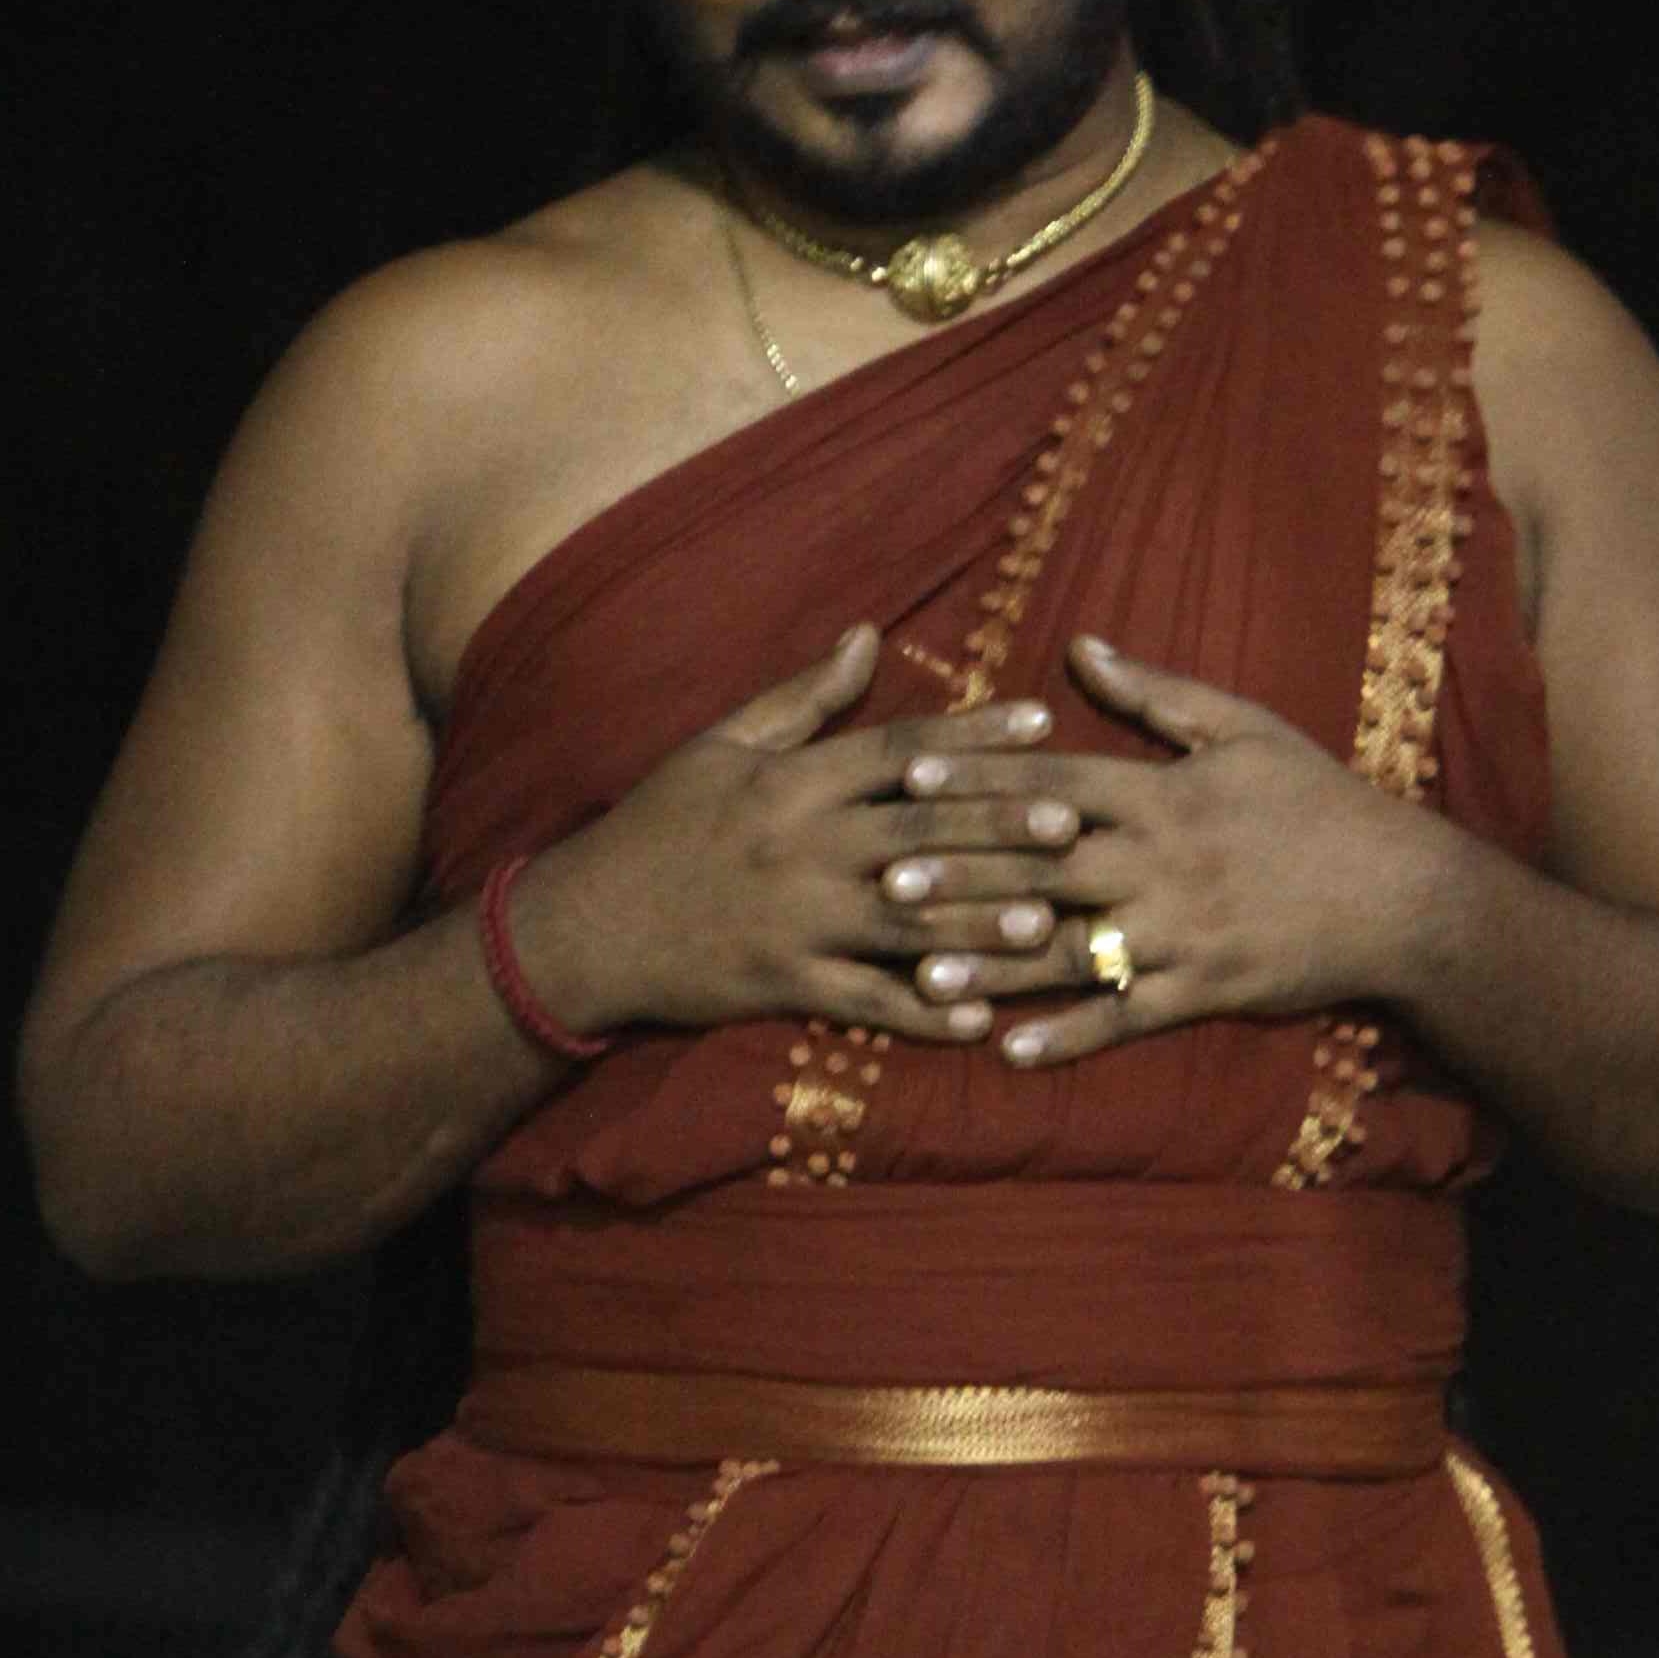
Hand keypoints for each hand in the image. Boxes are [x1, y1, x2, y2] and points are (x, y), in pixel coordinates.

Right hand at [501, 630, 1069, 1047]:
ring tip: (1050, 926)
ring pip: (903, 922)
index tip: (1042, 720)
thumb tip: (868, 637)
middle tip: (1074, 826)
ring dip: (979, 926)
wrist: (585, 925)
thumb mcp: (722, 746)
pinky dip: (920, 1013)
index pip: (898, 748)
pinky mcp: (782, 983)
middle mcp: (801, 846)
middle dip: (1000, 828)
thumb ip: (802, 698)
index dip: (974, 733)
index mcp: (792, 781)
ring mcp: (794, 919)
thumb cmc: (658, 826)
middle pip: (917, 832)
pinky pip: (863, 1002)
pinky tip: (978, 1020)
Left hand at [877, 633, 1431, 1066]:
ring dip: (994, 967)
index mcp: (1163, 794)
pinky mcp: (1203, 991)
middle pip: (1043, 867)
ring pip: (1070, 951)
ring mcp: (1180, 933)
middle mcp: (1161, 863)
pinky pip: (1124, 1018)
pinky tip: (1008, 1052)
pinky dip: (1069, 1037)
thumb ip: (1153, 694)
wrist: (1401, 894)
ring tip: (922, 979)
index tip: (910, 772)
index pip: (1054, 781)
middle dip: (962, 874)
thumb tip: (1078, 648)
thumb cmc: (1318, 802)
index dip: (979, 774)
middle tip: (885, 879)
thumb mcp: (1244, 728)